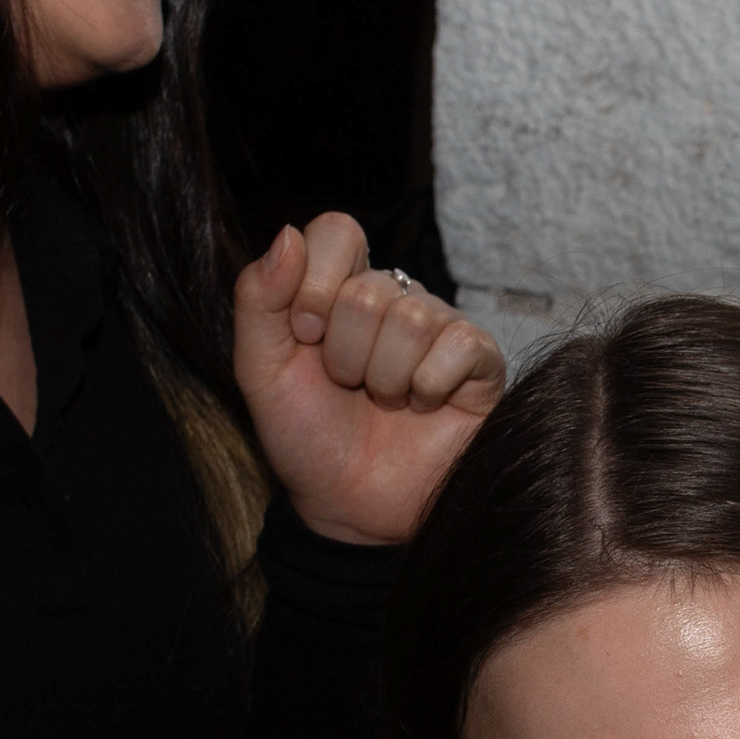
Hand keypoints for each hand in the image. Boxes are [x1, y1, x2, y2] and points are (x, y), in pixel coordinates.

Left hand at [230, 213, 502, 544]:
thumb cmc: (308, 437)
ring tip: (384, 401)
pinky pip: (459, 345)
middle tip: (347, 386)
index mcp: (342, 286)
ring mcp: (441, 327)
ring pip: (411, 319)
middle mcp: (396, 298)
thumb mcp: (261, 370)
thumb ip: (257, 298)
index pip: (337, 231)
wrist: (348, 507)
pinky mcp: (481, 362)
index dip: (315, 284)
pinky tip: (423, 406)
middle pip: (368, 289)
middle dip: (344, 354)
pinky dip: (429, 387)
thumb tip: (287, 235)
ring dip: (384, 378)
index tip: (305, 336)